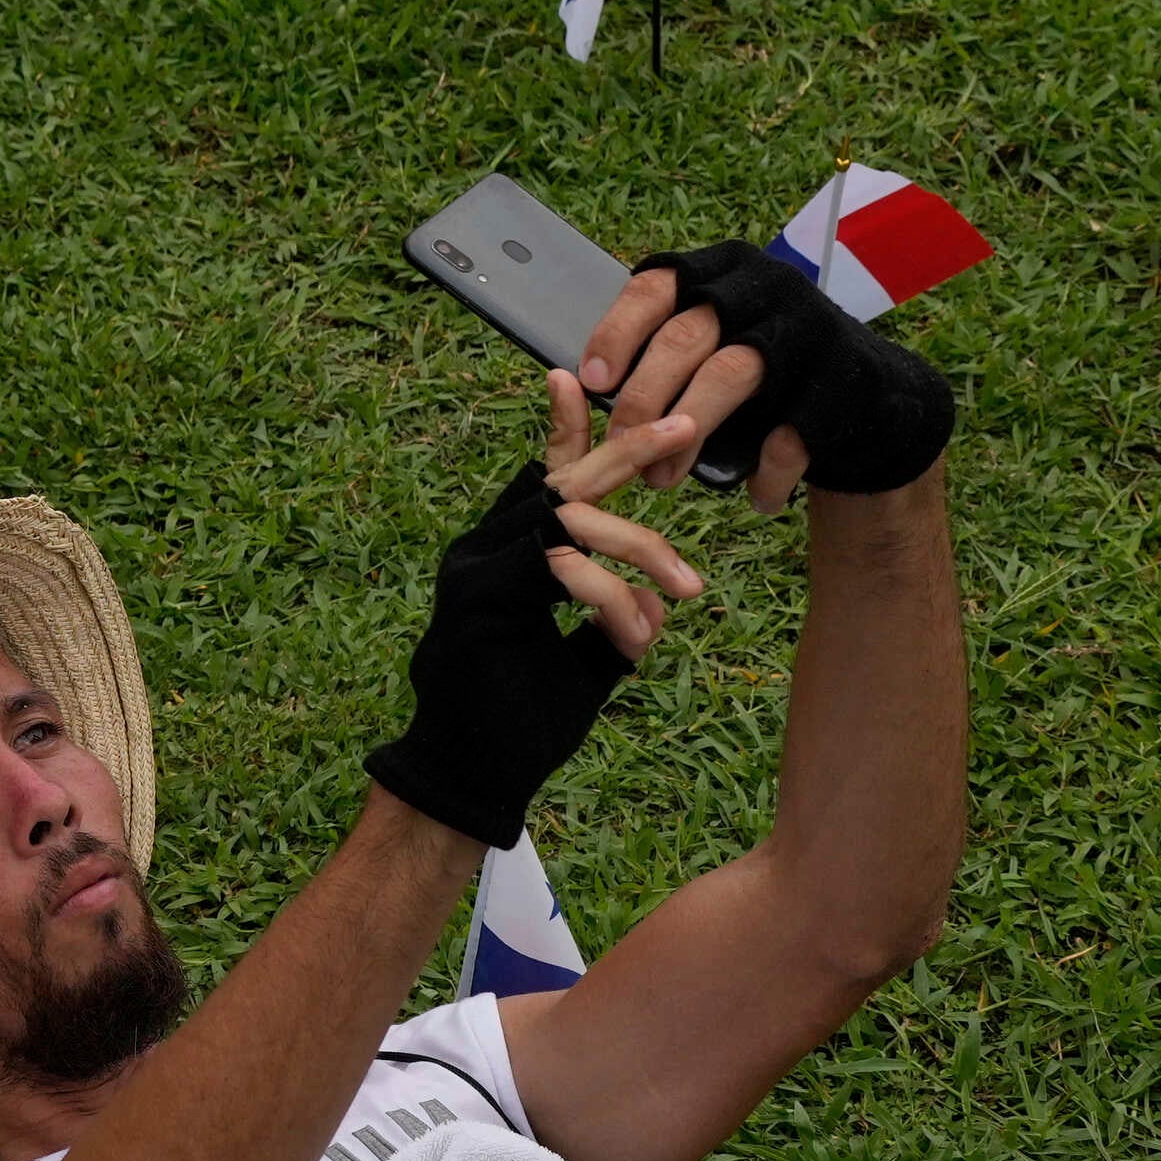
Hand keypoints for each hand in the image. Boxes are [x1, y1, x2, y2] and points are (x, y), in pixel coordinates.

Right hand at [359, 380, 709, 849]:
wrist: (472, 780)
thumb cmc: (521, 726)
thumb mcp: (583, 665)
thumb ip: (617, 622)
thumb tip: (658, 601)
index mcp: (503, 558)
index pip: (541, 479)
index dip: (566, 430)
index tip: (579, 380)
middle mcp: (483, 550)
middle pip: (561, 481)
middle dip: (626, 449)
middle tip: (684, 428)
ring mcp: (473, 570)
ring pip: (568, 518)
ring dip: (640, 545)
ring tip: (688, 586)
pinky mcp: (477, 599)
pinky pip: (558, 568)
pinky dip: (609, 595)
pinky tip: (638, 635)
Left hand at [582, 244, 954, 500]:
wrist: (874, 396)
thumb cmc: (768, 369)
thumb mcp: (717, 341)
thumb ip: (665, 348)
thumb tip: (579, 387)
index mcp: (723, 269)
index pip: (657, 285)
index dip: (617, 331)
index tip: (589, 379)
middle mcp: (765, 288)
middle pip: (686, 336)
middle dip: (643, 398)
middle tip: (617, 449)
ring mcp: (809, 330)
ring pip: (732, 374)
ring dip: (689, 432)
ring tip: (662, 480)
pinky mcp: (844, 379)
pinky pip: (792, 429)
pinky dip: (768, 470)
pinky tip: (754, 497)